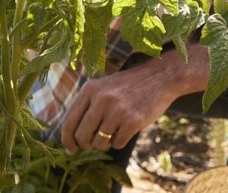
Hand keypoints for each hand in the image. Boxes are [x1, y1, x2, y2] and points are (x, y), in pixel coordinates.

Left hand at [59, 63, 180, 152]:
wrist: (159, 77)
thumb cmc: (128, 86)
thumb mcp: (103, 87)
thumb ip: (87, 107)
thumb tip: (72, 139)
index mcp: (90, 89)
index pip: (69, 122)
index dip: (67, 140)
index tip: (70, 149)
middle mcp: (101, 99)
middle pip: (82, 136)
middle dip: (86, 145)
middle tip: (93, 144)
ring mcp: (118, 110)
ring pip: (99, 143)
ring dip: (105, 144)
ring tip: (113, 133)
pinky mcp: (133, 121)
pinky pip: (117, 144)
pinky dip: (120, 141)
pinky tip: (126, 130)